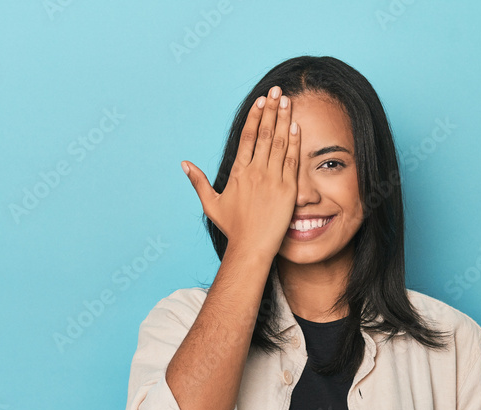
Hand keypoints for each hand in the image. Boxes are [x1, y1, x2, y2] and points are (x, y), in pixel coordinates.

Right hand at [181, 85, 300, 261]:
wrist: (252, 247)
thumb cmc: (233, 228)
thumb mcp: (212, 203)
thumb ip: (198, 181)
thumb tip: (184, 163)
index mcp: (238, 172)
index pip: (248, 136)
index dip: (255, 116)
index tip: (261, 101)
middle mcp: (255, 171)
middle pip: (264, 133)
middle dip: (271, 110)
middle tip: (278, 91)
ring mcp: (272, 179)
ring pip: (279, 143)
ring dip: (284, 120)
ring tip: (288, 102)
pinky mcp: (288, 189)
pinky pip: (292, 161)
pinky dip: (294, 143)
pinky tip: (296, 127)